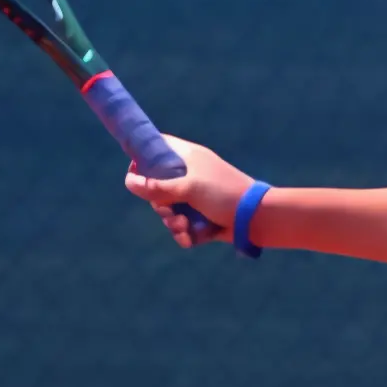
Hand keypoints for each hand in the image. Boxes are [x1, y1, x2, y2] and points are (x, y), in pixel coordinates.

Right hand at [124, 136, 251, 247]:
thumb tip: (129, 182)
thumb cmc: (225, 194)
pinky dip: (184, 234)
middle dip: (160, 204)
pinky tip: (190, 239)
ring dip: (172, 223)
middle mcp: (190, 175)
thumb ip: (157, 187)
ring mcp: (196, 197)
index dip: (142, 159)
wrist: (257, 218)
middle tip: (169, 211)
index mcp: (187, 157)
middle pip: (157, 187)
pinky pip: (183, 226)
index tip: (135, 176)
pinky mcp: (202, 217)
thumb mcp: (189, 188)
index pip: (157, 147)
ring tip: (184, 227)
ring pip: (169, 211)